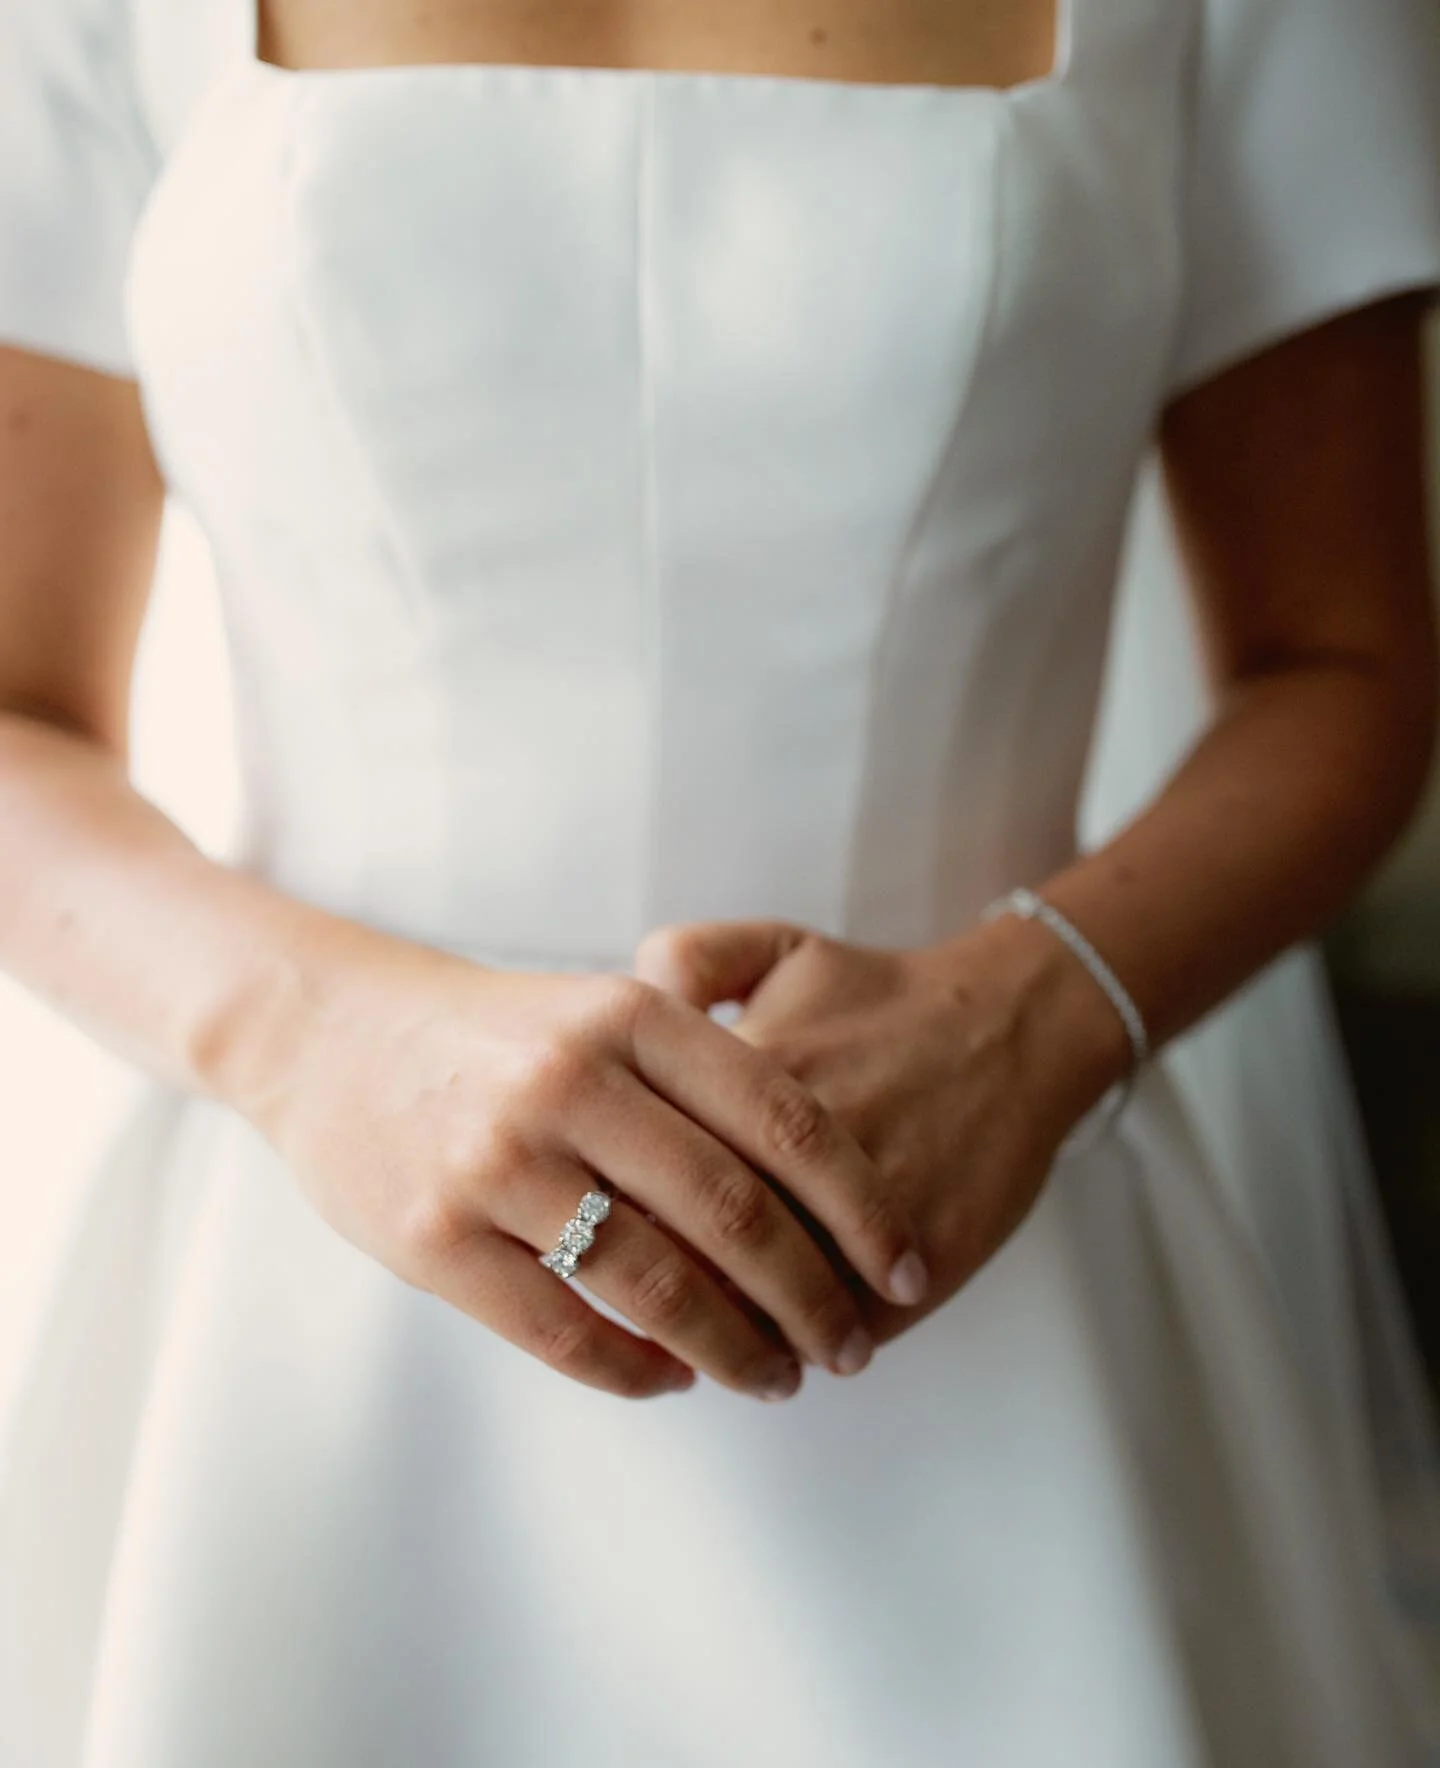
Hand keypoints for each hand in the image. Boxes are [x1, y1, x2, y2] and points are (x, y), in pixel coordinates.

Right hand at [232, 926, 928, 1401]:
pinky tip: (674, 1379)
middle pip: (737, 1213)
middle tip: (853, 1346)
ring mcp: (498, 1161)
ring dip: (736, 1351)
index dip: (863, 1206)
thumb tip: (820, 1184)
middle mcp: (572, 1082)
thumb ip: (698, 1069)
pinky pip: (564, 1331)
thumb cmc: (492, 1033)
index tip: (908, 1268)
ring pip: (657, 1286)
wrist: (329, 1034)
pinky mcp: (435, 1238)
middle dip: (816, 1298)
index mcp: (630, 1017)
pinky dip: (636, 1369)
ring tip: (778, 1379)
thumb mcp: (599, 1009)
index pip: (785, 1119)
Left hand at [633, 913, 1129, 1351]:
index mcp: (738, 1083)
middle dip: (654, 1294)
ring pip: (756, 1314)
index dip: (608, 1220)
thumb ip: (687, 957)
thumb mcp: (777, 945)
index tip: (603, 1232)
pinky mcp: (913, 1269)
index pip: (634, 1181)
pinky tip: (790, 1337)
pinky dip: (803, 1347)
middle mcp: (789, 1158)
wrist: (1014, 1028)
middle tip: (648, 1308)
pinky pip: (834, 1334)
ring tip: (717, 1339)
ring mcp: (854, 1222)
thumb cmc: (882, 997)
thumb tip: (622, 1009)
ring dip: (727, 1337)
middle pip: (683, 1258)